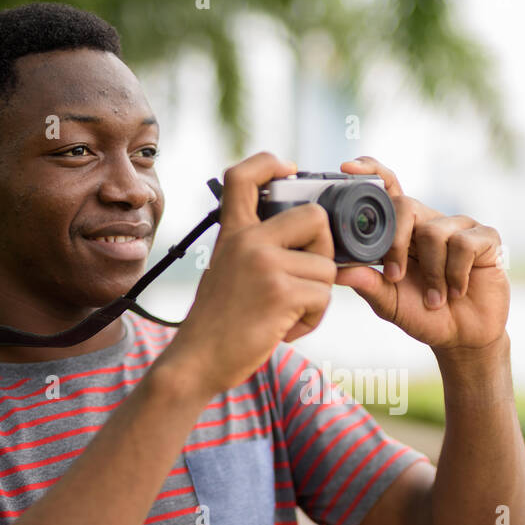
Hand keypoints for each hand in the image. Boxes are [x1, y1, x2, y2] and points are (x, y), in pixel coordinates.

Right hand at [159, 151, 336, 396]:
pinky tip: (286, 328)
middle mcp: (248, 240)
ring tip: (287, 314)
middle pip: (315, 217)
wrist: (197, 360)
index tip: (290, 169)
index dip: (270, 163)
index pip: (243, 176)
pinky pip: (323, 297)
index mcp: (233, 232)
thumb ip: (255, 247)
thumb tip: (306, 235)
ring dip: (317, 297)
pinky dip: (313, 319)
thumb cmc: (218, 322)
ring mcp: (264, 264)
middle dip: (324, 249)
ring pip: (326, 268)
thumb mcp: (227, 269)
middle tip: (308, 276)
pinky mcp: (280, 292)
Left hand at [334, 156, 508, 352]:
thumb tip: (337, 271)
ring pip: (435, 231)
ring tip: (436, 298)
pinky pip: (465, 244)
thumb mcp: (389, 302)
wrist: (463, 337)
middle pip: (407, 206)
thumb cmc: (425, 316)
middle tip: (394, 276)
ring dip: (432, 273)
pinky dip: (456, 274)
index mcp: (404, 231)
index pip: (389, 190)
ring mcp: (460, 227)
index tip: (348, 168)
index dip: (371, 172)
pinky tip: (458, 290)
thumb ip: (367, 284)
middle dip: (396, 243)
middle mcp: (430, 222)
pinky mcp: (486, 238)